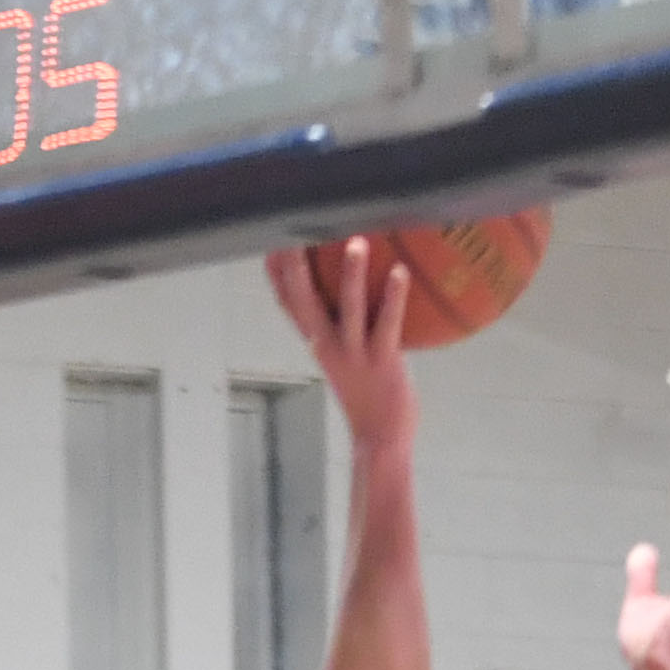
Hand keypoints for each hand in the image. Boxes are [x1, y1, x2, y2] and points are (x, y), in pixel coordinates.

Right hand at [267, 241, 416, 457]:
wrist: (380, 437)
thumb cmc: (367, 391)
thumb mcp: (343, 357)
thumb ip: (338, 324)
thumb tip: (347, 289)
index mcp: (317, 342)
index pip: (289, 304)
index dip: (276, 273)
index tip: (269, 239)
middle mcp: (329, 346)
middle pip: (306, 302)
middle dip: (297, 267)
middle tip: (294, 231)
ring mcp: (355, 355)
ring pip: (350, 310)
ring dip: (351, 276)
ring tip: (355, 243)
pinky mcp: (383, 362)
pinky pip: (388, 325)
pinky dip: (394, 297)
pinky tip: (400, 271)